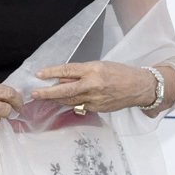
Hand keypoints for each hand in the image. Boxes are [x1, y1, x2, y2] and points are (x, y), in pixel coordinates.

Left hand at [30, 61, 157, 112]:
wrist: (139, 87)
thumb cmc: (120, 73)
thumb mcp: (100, 66)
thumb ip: (81, 73)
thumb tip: (63, 79)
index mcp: (93, 70)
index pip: (67, 70)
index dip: (51, 73)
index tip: (39, 74)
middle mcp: (93, 85)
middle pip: (65, 90)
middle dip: (47, 93)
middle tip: (34, 94)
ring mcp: (95, 99)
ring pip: (70, 101)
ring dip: (57, 99)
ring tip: (46, 97)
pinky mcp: (97, 108)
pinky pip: (80, 106)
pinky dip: (71, 104)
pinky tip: (66, 102)